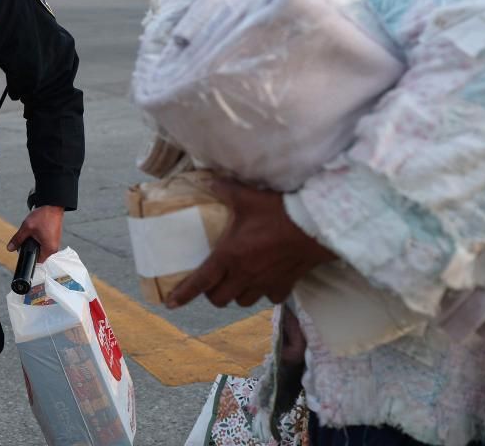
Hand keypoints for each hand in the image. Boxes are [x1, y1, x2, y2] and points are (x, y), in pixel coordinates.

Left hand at [7, 205, 64, 263]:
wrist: (53, 205)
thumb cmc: (43, 216)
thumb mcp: (27, 228)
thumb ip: (17, 239)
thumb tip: (10, 248)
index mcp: (49, 249)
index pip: (36, 261)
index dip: (28, 257)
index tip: (22, 251)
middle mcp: (54, 248)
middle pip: (39, 255)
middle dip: (30, 248)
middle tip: (26, 239)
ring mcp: (55, 243)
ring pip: (41, 248)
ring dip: (35, 243)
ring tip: (32, 233)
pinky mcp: (54, 238)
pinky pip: (45, 243)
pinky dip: (39, 239)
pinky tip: (36, 231)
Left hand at [166, 179, 335, 308]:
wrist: (313, 225)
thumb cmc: (276, 212)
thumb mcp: (246, 197)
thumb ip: (224, 190)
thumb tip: (209, 181)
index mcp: (228, 256)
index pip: (200, 281)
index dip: (183, 294)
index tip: (171, 303)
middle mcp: (244, 275)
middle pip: (219, 299)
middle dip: (212, 293)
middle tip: (213, 281)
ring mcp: (264, 283)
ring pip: (243, 302)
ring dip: (237, 294)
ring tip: (238, 281)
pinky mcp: (284, 286)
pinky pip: (270, 298)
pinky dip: (265, 293)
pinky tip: (266, 281)